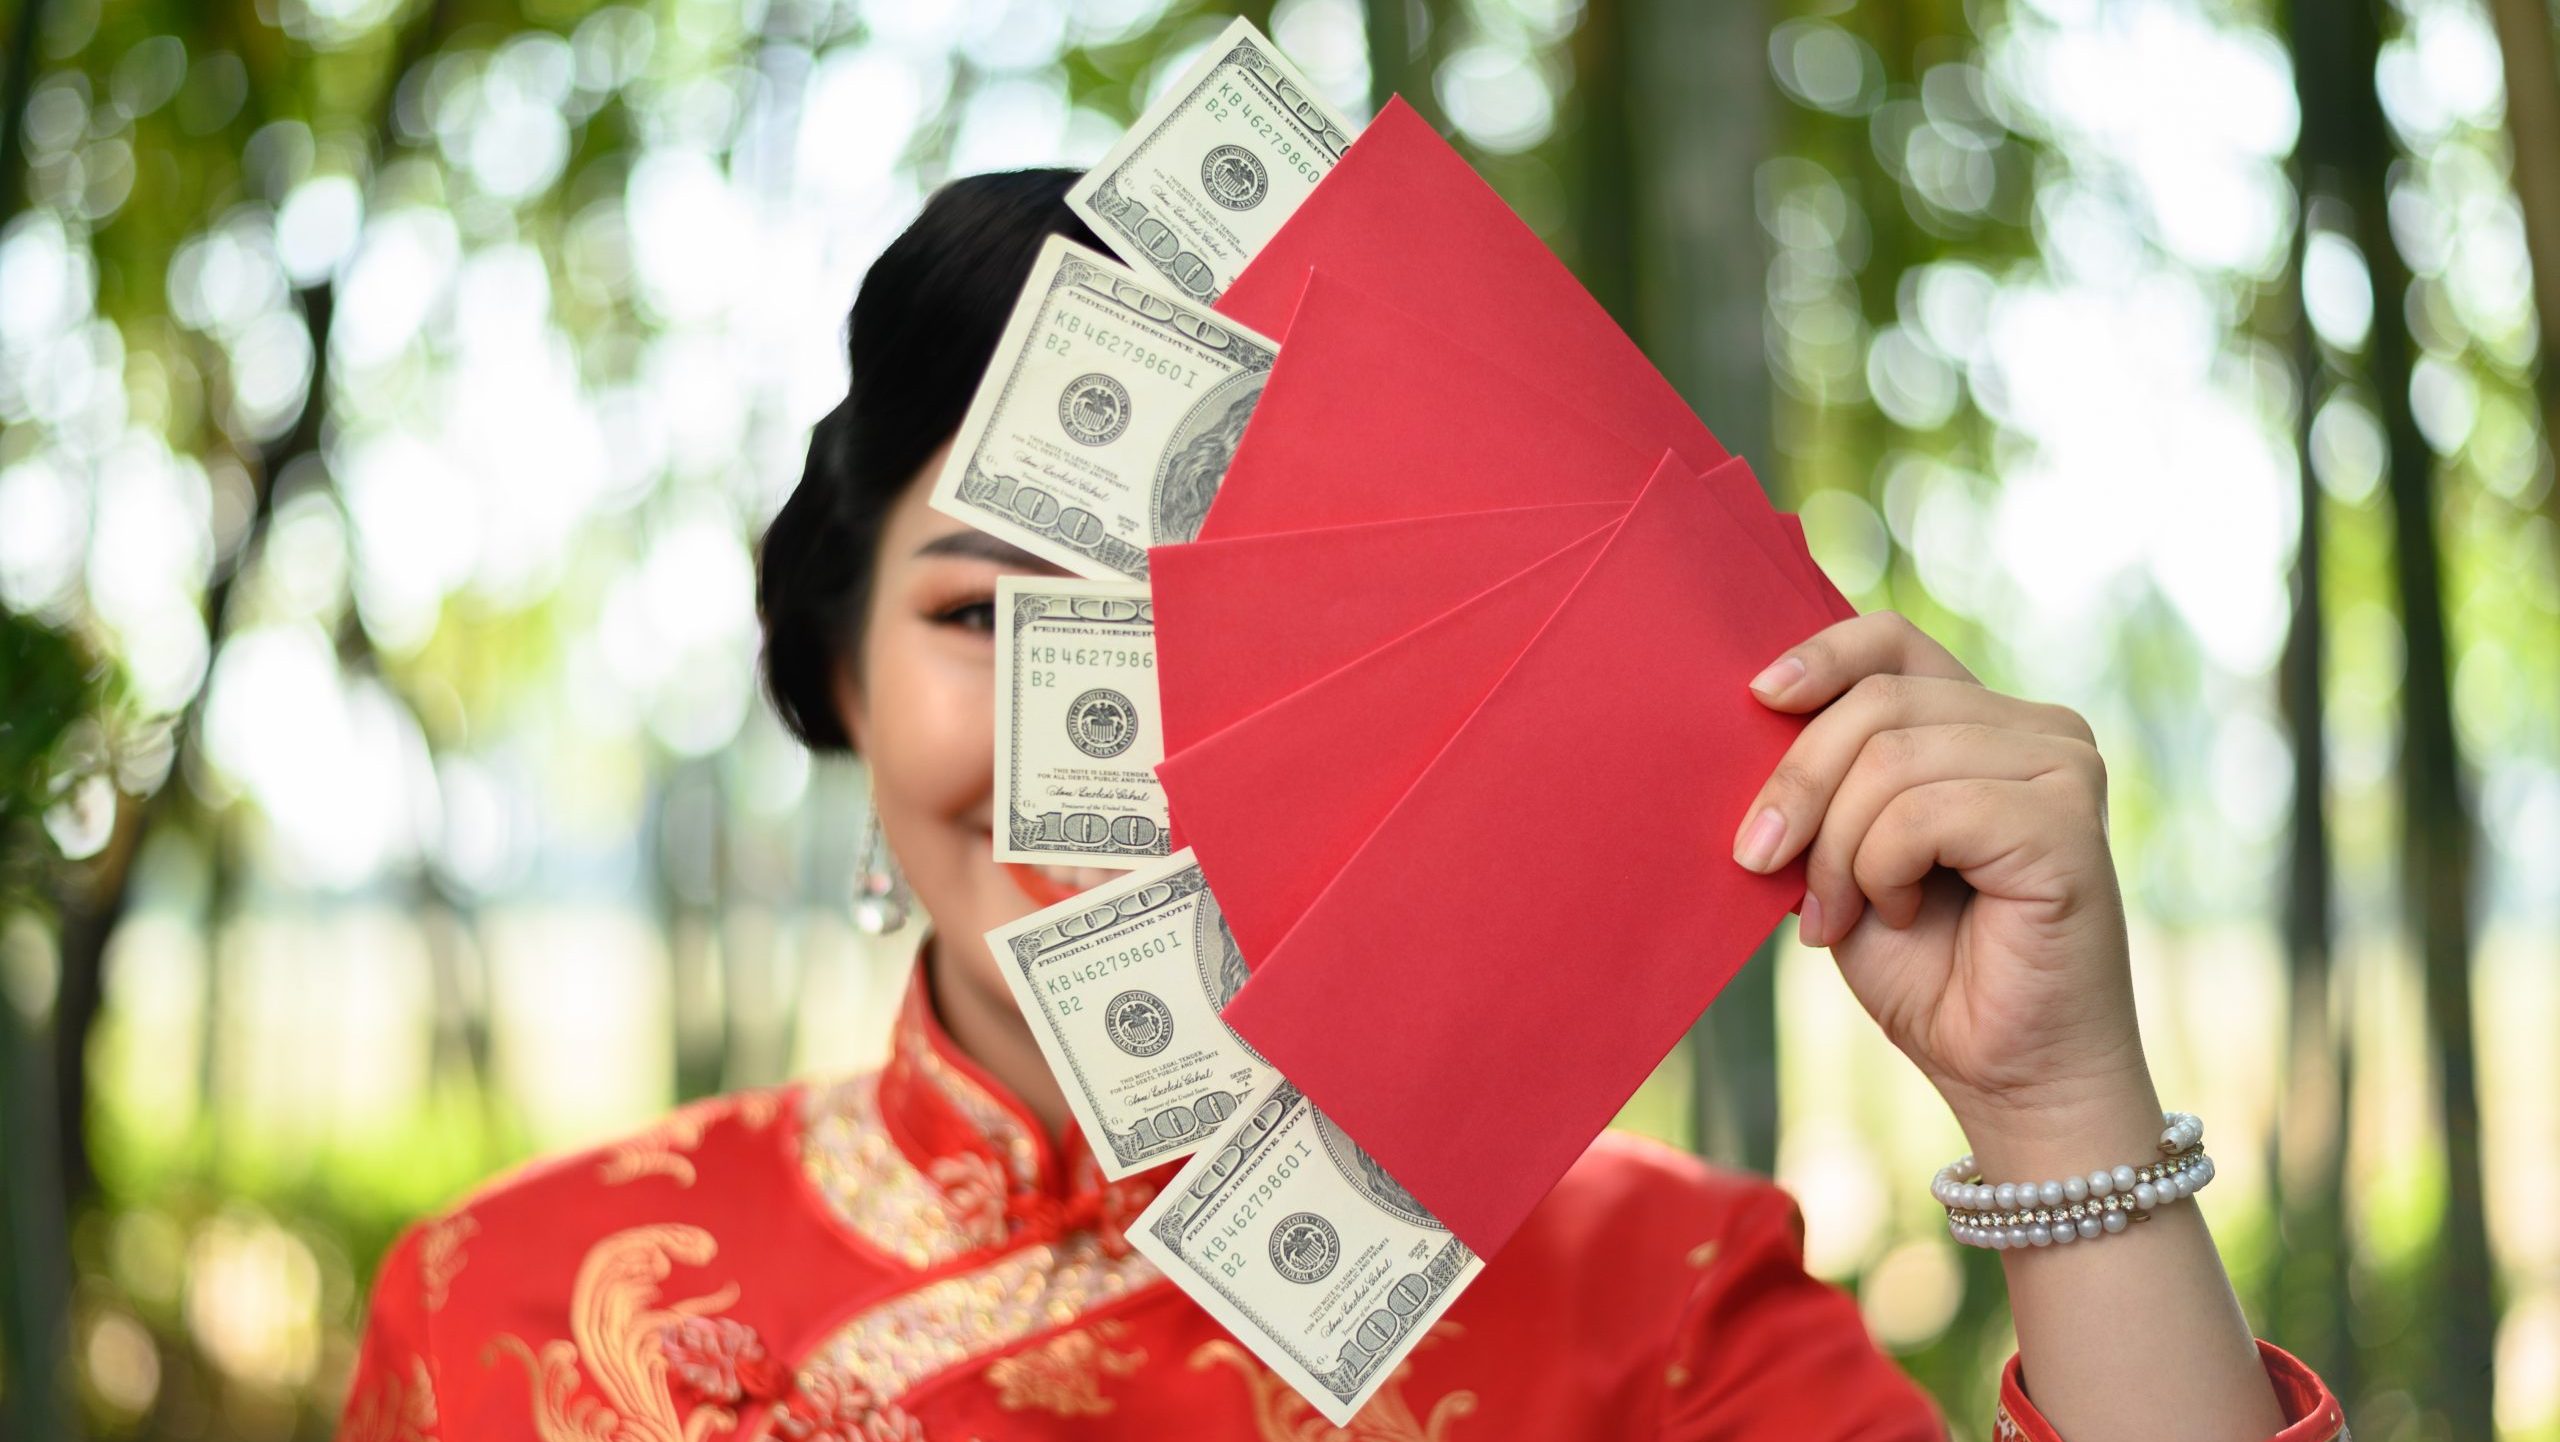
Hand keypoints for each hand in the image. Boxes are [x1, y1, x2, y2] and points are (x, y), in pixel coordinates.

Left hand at [1729, 611, 2150, 1129]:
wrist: (2006, 1076)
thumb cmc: (1929, 971)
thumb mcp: (1849, 855)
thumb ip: (1829, 780)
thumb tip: (1757, 707)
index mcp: (1988, 723)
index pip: (1893, 641)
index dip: (1819, 657)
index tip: (1755, 698)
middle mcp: (2041, 730)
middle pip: (1875, 702)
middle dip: (1799, 788)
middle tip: (1762, 865)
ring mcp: (2063, 769)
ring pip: (1889, 758)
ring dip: (1836, 849)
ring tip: (1841, 913)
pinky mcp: (2067, 822)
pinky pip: (1923, 812)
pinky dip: (1882, 870)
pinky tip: (1900, 914)